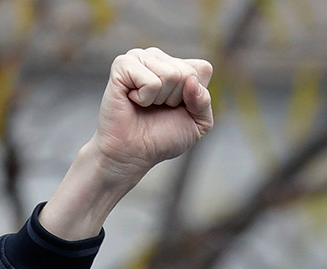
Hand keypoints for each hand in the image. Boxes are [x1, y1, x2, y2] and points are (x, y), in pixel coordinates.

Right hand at [89, 48, 213, 178]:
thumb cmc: (162, 137)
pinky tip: (133, 100)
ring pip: (170, 74)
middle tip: (157, 108)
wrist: (132, 153)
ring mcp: (139, 57)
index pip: (202, 69)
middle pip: (187, 73)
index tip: (178, 109)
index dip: (196, 97)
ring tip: (145, 104)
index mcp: (177, 65)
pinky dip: (144, 98)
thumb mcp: (197, 124)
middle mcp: (158, 57)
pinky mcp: (122, 65)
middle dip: (176, 99)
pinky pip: (150, 80)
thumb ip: (204, 102)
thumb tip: (191, 81)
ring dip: (160, 99)